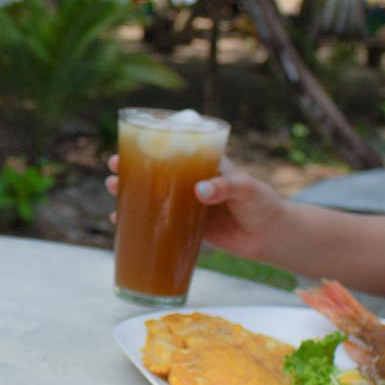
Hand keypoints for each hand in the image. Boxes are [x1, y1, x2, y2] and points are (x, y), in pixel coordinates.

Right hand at [106, 155, 286, 260]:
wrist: (271, 237)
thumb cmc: (263, 204)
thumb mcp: (246, 189)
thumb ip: (225, 187)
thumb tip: (200, 191)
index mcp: (204, 164)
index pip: (172, 149)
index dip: (148, 146)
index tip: (127, 147)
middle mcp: (191, 181)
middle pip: (155, 171)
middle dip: (130, 169)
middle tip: (112, 170)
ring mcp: (186, 204)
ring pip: (152, 195)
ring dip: (129, 193)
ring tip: (112, 193)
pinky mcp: (186, 227)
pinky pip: (157, 221)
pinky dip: (138, 221)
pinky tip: (120, 223)